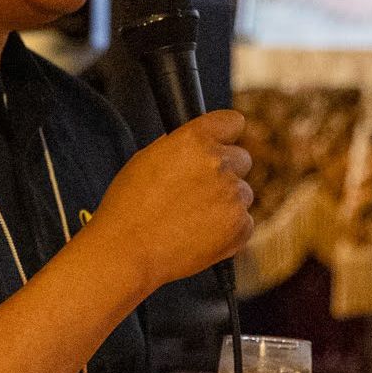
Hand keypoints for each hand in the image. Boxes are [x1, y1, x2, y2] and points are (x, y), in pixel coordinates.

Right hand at [88, 109, 253, 293]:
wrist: (127, 250)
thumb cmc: (128, 206)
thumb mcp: (145, 159)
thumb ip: (178, 147)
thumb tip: (193, 145)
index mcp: (194, 140)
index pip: (232, 122)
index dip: (225, 134)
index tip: (221, 143)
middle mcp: (219, 163)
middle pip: (242, 159)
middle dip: (225, 171)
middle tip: (198, 189)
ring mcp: (232, 196)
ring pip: (242, 193)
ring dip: (225, 202)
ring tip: (192, 217)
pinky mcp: (239, 226)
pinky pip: (244, 222)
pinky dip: (228, 229)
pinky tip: (199, 233)